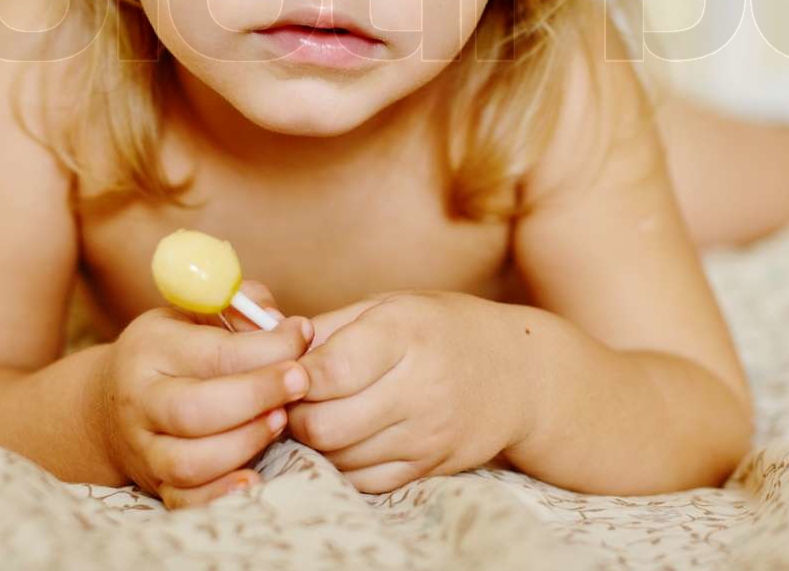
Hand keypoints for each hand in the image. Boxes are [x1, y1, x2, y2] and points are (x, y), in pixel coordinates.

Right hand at [91, 281, 314, 508]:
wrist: (110, 403)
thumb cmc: (173, 348)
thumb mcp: (197, 312)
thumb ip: (241, 305)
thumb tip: (280, 321)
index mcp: (151, 348)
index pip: (215, 353)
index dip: (269, 347)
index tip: (303, 335)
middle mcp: (141, 400)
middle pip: (196, 409)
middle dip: (258, 395)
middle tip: (300, 381)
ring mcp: (145, 448)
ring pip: (191, 461)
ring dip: (246, 443)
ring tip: (281, 419)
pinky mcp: (156, 484)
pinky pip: (186, 500)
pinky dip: (221, 494)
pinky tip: (254, 476)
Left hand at [286, 290, 527, 493]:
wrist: (519, 375)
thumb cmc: (444, 330)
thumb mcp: (392, 306)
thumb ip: (331, 328)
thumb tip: (269, 347)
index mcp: (406, 334)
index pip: (332, 370)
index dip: (292, 376)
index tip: (280, 371)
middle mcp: (418, 388)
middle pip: (325, 425)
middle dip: (291, 415)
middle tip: (284, 399)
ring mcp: (425, 435)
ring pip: (338, 458)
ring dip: (311, 442)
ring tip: (310, 416)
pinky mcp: (427, 468)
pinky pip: (362, 480)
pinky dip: (338, 465)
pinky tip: (339, 440)